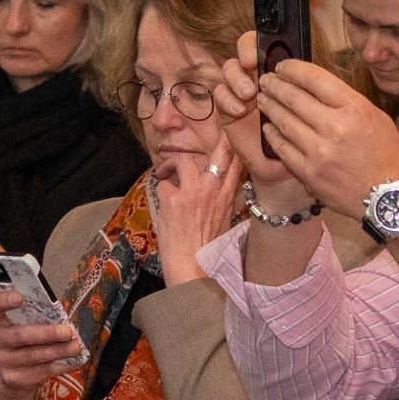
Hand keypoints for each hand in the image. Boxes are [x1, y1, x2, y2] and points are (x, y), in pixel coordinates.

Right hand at [0, 290, 84, 399]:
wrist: (16, 373)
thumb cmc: (28, 337)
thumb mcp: (27, 322)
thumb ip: (37, 314)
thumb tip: (61, 314)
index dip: (2, 300)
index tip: (20, 297)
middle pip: (19, 335)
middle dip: (46, 334)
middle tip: (67, 332)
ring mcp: (2, 360)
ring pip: (32, 355)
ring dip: (57, 351)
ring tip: (75, 347)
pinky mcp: (12, 378)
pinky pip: (39, 372)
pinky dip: (59, 366)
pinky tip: (72, 362)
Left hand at [151, 134, 242, 286]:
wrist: (193, 268)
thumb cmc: (208, 250)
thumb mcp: (224, 221)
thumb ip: (221, 199)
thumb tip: (217, 186)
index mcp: (228, 196)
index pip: (238, 161)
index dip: (235, 144)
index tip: (232, 134)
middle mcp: (213, 189)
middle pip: (221, 151)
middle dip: (218, 138)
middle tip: (212, 131)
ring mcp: (192, 192)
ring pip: (183, 160)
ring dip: (173, 166)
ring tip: (168, 173)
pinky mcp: (172, 199)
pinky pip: (162, 182)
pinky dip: (160, 188)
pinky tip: (161, 199)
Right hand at [214, 32, 311, 202]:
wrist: (284, 167)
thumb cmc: (303, 139)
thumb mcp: (315, 114)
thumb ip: (309, 91)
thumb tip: (305, 66)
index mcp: (281, 70)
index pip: (268, 41)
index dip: (265, 41)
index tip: (268, 51)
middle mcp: (260, 75)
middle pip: (244, 48)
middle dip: (246, 53)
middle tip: (252, 65)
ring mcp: (242, 90)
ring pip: (229, 68)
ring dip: (237, 77)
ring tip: (248, 93)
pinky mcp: (228, 107)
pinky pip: (219, 93)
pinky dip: (227, 98)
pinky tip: (240, 110)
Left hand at [253, 51, 398, 219]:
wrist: (388, 197)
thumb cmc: (385, 154)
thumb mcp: (374, 117)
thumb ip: (345, 101)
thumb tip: (315, 87)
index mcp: (354, 109)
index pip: (315, 79)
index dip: (294, 69)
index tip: (283, 66)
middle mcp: (335, 127)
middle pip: (294, 98)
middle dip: (276, 86)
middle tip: (266, 80)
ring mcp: (319, 152)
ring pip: (284, 122)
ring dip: (270, 107)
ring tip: (263, 99)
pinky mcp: (309, 173)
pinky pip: (283, 149)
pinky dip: (273, 135)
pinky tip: (268, 127)